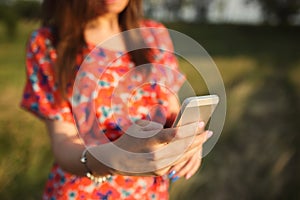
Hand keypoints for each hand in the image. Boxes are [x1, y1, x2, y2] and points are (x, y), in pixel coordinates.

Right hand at [88, 120, 207, 175]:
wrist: (116, 160)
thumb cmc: (129, 138)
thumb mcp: (140, 125)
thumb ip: (158, 121)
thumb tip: (176, 118)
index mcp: (150, 141)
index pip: (175, 134)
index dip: (190, 129)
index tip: (201, 123)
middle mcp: (155, 155)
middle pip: (183, 146)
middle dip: (198, 139)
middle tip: (208, 132)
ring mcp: (159, 166)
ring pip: (182, 155)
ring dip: (195, 147)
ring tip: (204, 139)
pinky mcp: (160, 172)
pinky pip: (177, 162)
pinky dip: (187, 154)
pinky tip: (194, 147)